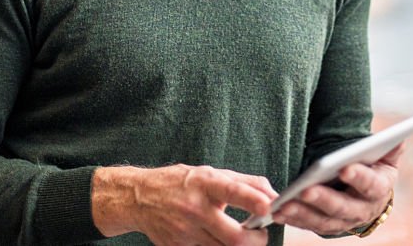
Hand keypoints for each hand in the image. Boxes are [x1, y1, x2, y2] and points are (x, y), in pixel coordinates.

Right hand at [92, 164, 275, 245]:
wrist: (139, 199)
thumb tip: (272, 193)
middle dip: (255, 240)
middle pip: (233, 236)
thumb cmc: (181, 183)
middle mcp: (195, 209)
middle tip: (261, 235)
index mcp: (204, 184)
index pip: (232, 191)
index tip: (269, 207)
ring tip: (244, 237)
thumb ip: (243, 182)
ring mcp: (186, 232)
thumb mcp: (210, 173)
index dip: (252, 200)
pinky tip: (220, 239)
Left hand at [273, 143, 402, 235]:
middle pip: (342, 207)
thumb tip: (400, 137)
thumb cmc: (375, 170)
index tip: (345, 167)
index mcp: (379, 189)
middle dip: (323, 199)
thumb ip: (391, 148)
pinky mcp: (326, 227)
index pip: (370, 184)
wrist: (369, 198)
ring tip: (284, 205)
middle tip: (306, 189)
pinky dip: (293, 220)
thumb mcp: (386, 159)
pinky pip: (308, 225)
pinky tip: (278, 212)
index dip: (359, 176)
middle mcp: (362, 210)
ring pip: (322, 221)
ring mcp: (343, 222)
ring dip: (302, 214)